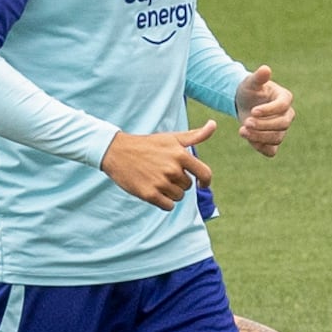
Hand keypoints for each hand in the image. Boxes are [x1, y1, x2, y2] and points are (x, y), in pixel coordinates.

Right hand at [101, 121, 215, 208]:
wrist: (117, 152)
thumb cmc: (147, 144)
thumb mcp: (171, 138)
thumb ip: (195, 136)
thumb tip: (213, 125)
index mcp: (180, 155)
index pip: (205, 174)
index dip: (206, 181)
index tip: (202, 184)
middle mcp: (172, 169)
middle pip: (187, 186)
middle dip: (178, 182)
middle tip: (163, 172)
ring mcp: (161, 183)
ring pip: (178, 197)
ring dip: (170, 192)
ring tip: (156, 179)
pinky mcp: (149, 194)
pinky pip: (168, 206)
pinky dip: (163, 202)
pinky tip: (153, 190)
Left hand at [236, 66, 294, 155]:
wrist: (243, 103)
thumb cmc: (249, 90)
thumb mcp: (251, 82)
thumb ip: (258, 77)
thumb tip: (265, 69)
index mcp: (285, 98)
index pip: (283, 107)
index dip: (269, 110)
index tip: (253, 111)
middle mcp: (287, 115)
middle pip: (282, 124)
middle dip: (263, 125)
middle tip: (245, 123)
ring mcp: (281, 129)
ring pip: (277, 138)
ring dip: (259, 137)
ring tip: (241, 131)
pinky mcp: (273, 140)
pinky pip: (271, 150)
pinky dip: (261, 147)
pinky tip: (248, 139)